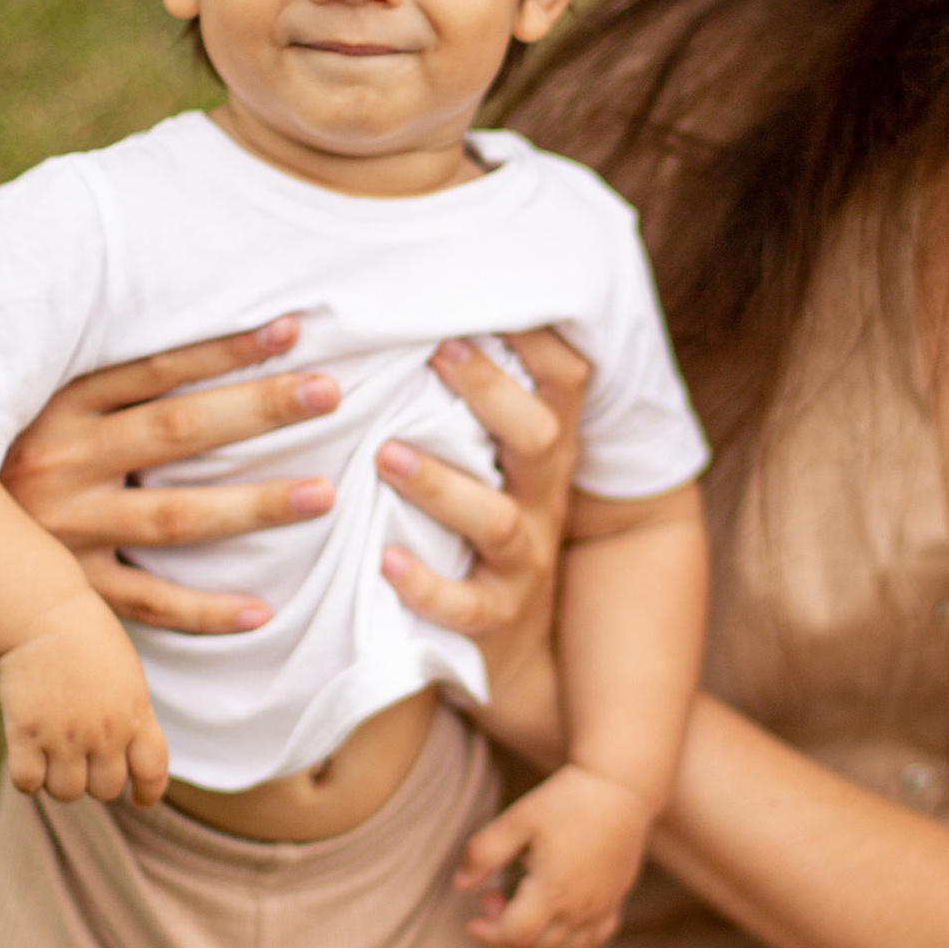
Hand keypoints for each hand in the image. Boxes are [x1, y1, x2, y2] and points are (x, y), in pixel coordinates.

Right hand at [0, 321, 338, 631]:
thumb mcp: (25, 397)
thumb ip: (89, 371)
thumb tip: (140, 303)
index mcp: (55, 407)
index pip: (154, 370)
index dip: (224, 350)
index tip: (292, 330)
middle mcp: (61, 462)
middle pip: (177, 432)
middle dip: (258, 410)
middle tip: (330, 392)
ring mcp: (64, 530)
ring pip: (174, 518)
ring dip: (253, 506)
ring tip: (323, 494)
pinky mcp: (65, 587)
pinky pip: (144, 603)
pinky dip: (203, 611)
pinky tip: (262, 610)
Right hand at [0, 589, 168, 804]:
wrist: (41, 612)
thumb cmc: (84, 635)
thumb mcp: (126, 674)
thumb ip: (132, 715)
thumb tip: (128, 754)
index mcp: (135, 714)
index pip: (153, 772)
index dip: (148, 792)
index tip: (139, 797)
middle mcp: (104, 732)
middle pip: (105, 788)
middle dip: (94, 780)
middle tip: (80, 761)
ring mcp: (64, 735)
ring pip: (67, 792)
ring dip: (60, 780)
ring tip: (52, 756)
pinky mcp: (24, 733)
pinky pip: (28, 783)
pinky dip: (27, 777)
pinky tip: (27, 756)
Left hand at [377, 326, 588, 764]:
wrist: (518, 655)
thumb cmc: (484, 527)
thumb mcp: (499, 463)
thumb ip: (479, 400)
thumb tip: (426, 305)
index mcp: (545, 452)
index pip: (565, 380)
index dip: (539, 335)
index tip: (489, 291)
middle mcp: (543, 499)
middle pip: (538, 436)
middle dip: (490, 391)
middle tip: (436, 348)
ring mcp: (522, 563)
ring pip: (496, 520)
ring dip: (440, 483)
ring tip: (385, 453)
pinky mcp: (492, 620)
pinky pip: (463, 606)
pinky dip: (424, 585)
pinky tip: (383, 562)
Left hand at [457, 761, 648, 947]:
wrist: (619, 787)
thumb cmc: (566, 800)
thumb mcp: (517, 820)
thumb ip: (483, 853)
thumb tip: (461, 884)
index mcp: (553, 890)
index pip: (515, 936)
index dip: (487, 935)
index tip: (473, 918)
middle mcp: (580, 907)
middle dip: (504, 933)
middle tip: (494, 896)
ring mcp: (601, 907)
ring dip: (534, 943)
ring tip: (521, 907)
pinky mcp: (615, 901)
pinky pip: (592, 941)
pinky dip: (568, 943)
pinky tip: (554, 918)